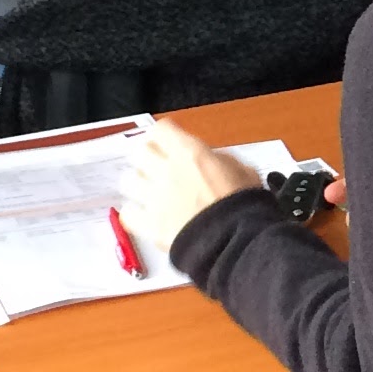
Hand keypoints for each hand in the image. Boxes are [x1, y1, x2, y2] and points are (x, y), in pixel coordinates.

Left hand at [123, 118, 261, 254]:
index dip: (165, 136)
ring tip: (149, 192)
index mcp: (190, 153)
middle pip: (140, 151)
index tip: (169, 142)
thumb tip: (213, 161)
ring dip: (138, 184)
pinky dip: (134, 214)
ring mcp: (154, 198)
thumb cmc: (243, 208)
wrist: (235, 242)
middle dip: (148, 157)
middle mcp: (167, 171)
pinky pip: (128, 213)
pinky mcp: (149, 224)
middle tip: (158, 166)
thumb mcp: (244, 171)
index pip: (161, 129)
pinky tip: (145, 216)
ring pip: (129, 180)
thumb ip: (221, 161)